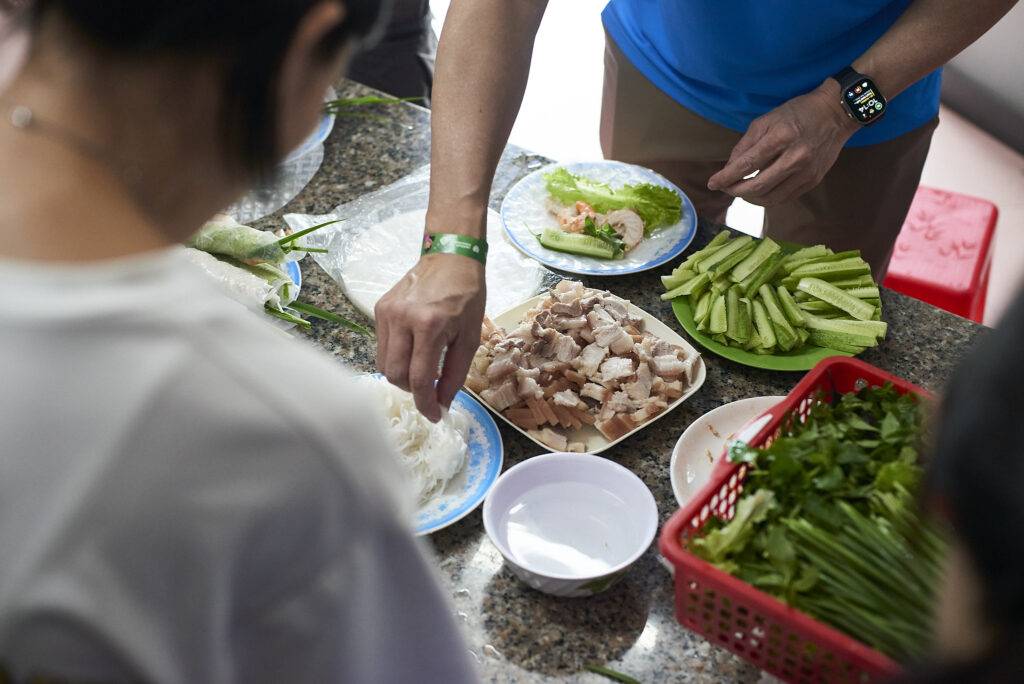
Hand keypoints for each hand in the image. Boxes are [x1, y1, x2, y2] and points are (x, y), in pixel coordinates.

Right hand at [375, 253, 485, 421]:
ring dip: (402, 376)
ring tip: (422, 370)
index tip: (434, 416)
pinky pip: (382, 346)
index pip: (418, 379)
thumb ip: (454, 375)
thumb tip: (442, 404)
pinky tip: (414, 350)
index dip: (425, 403)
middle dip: (412, 391)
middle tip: (429, 391)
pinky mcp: (379, 309)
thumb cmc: (467, 295)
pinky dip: (397, 357)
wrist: (451, 256)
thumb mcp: (470, 338)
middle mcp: (401, 319)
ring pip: (384, 363)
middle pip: (395, 375)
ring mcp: (386, 313)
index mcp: (428, 325)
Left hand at [707, 84, 859, 206]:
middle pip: (757, 186)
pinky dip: (767, 198)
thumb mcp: (766, 120)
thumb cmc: (797, 113)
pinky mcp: (813, 180)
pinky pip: (785, 198)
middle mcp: (795, 157)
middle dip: (735, 190)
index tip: (712, 183)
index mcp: (781, 137)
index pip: (746, 165)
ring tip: (741, 191)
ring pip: (771, 198)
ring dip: (750, 198)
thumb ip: (745, 145)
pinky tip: (759, 192)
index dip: (726, 177)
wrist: (836, 114)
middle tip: (725, 188)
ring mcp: (807, 171)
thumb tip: (729, 168)